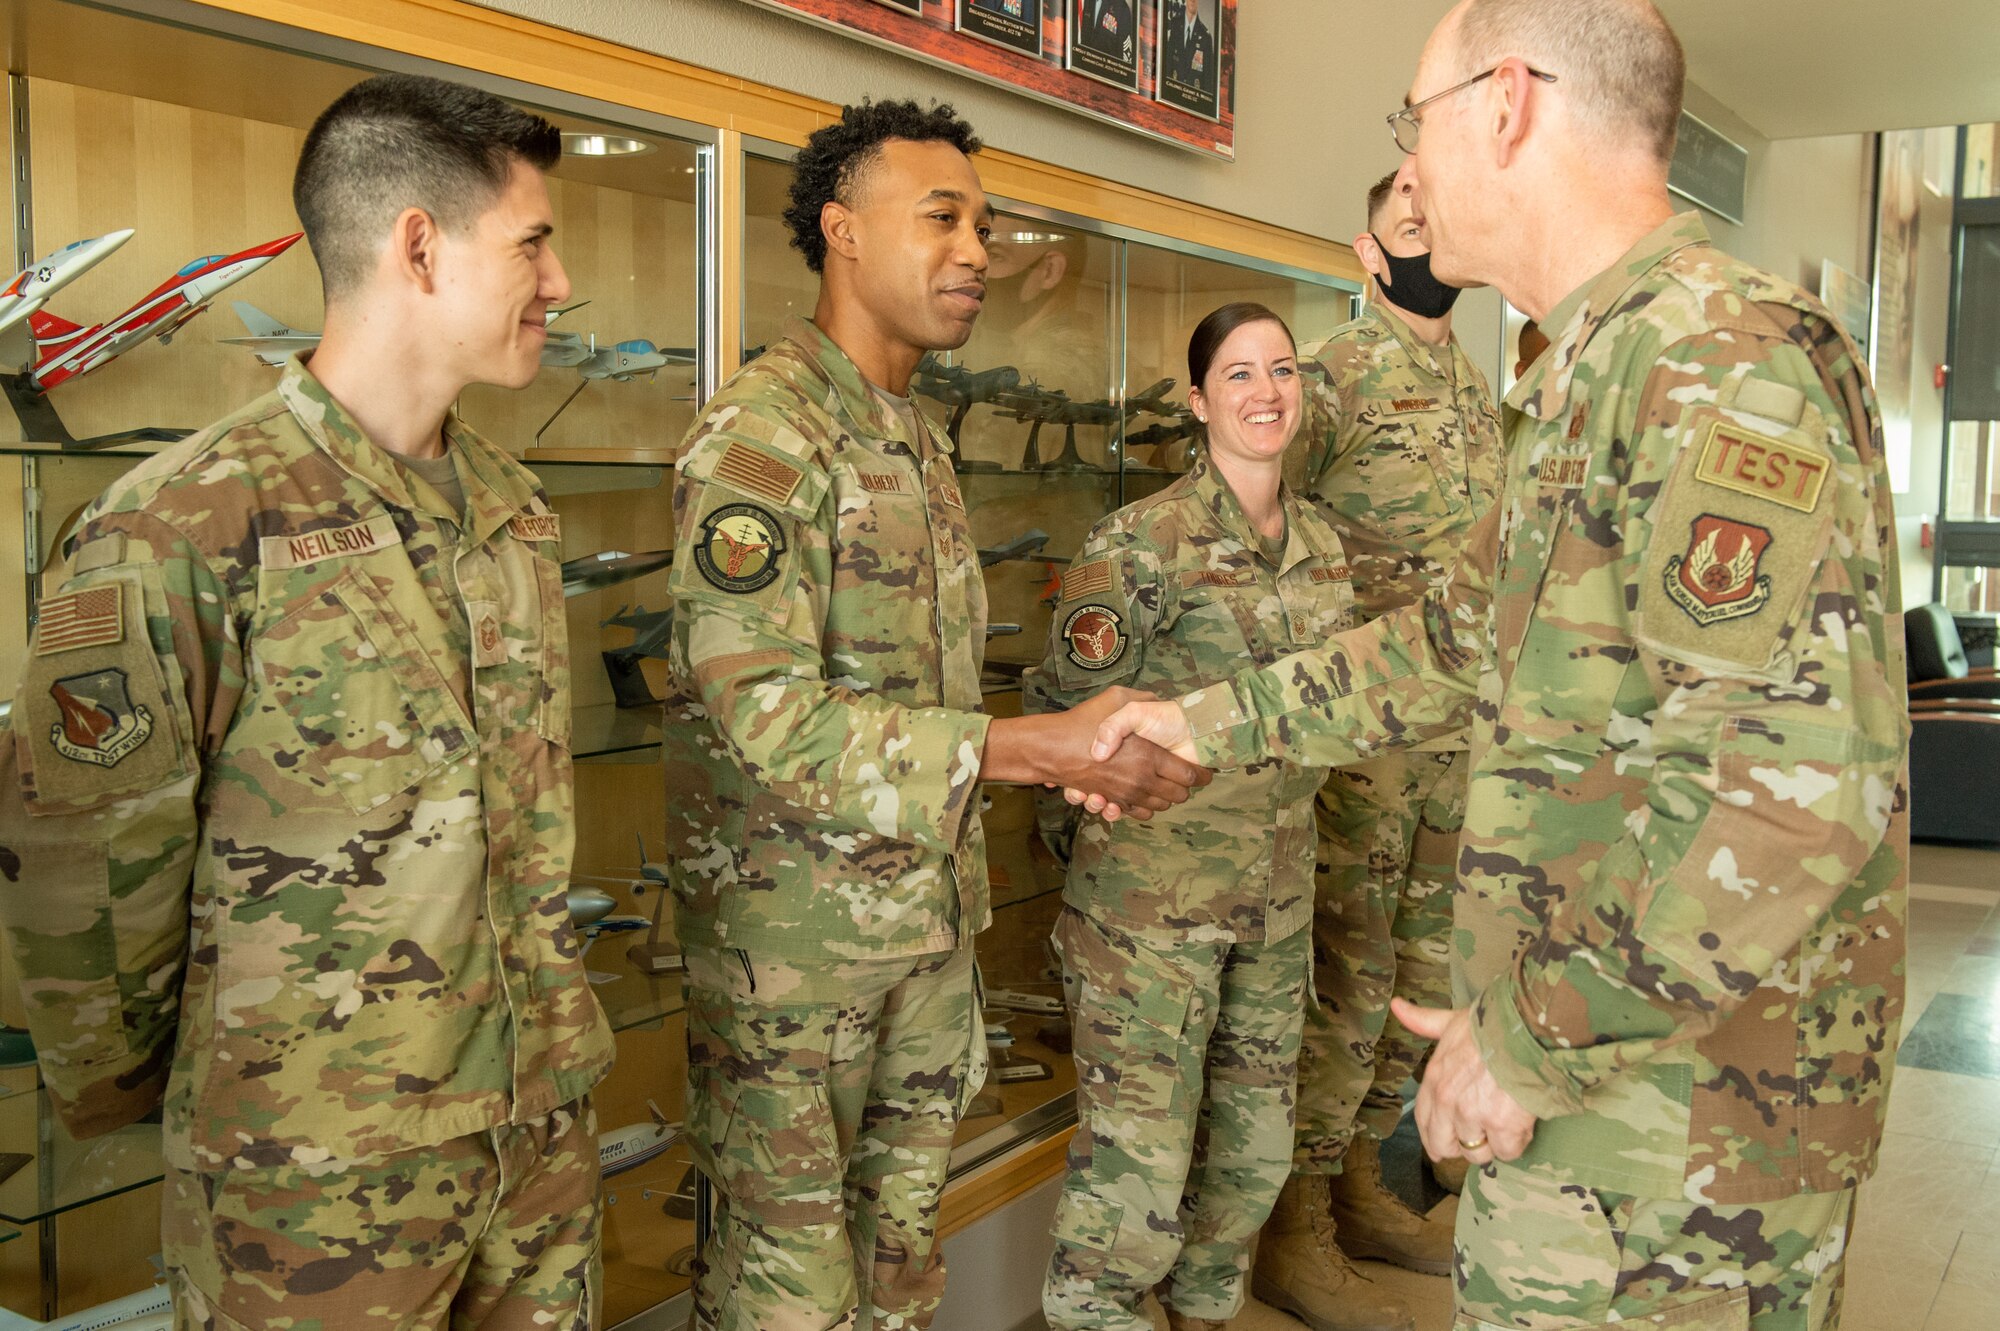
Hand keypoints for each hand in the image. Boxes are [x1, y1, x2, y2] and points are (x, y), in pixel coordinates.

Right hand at [983, 688, 1210, 820]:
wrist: (1052, 748)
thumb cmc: (1087, 722)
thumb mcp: (1119, 702)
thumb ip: (1140, 704)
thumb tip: (1160, 712)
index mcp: (1150, 757)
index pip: (1190, 775)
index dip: (1200, 774)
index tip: (1204, 770)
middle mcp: (1142, 780)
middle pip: (1178, 796)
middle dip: (1184, 790)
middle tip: (1186, 778)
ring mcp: (1127, 794)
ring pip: (1158, 808)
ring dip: (1163, 801)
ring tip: (1163, 786)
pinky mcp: (1113, 801)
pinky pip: (1137, 813)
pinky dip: (1140, 809)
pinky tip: (1137, 797)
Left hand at [1392, 997, 1536, 1168]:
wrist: (1525, 1030)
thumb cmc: (1490, 1025)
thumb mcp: (1451, 1022)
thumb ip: (1423, 1022)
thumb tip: (1396, 1006)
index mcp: (1434, 1081)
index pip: (1424, 1123)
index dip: (1434, 1138)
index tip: (1443, 1146)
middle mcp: (1448, 1102)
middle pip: (1445, 1147)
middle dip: (1463, 1145)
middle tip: (1481, 1134)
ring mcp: (1474, 1116)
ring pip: (1478, 1152)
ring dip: (1492, 1144)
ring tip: (1505, 1123)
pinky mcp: (1503, 1126)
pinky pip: (1507, 1151)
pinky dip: (1517, 1142)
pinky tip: (1522, 1124)